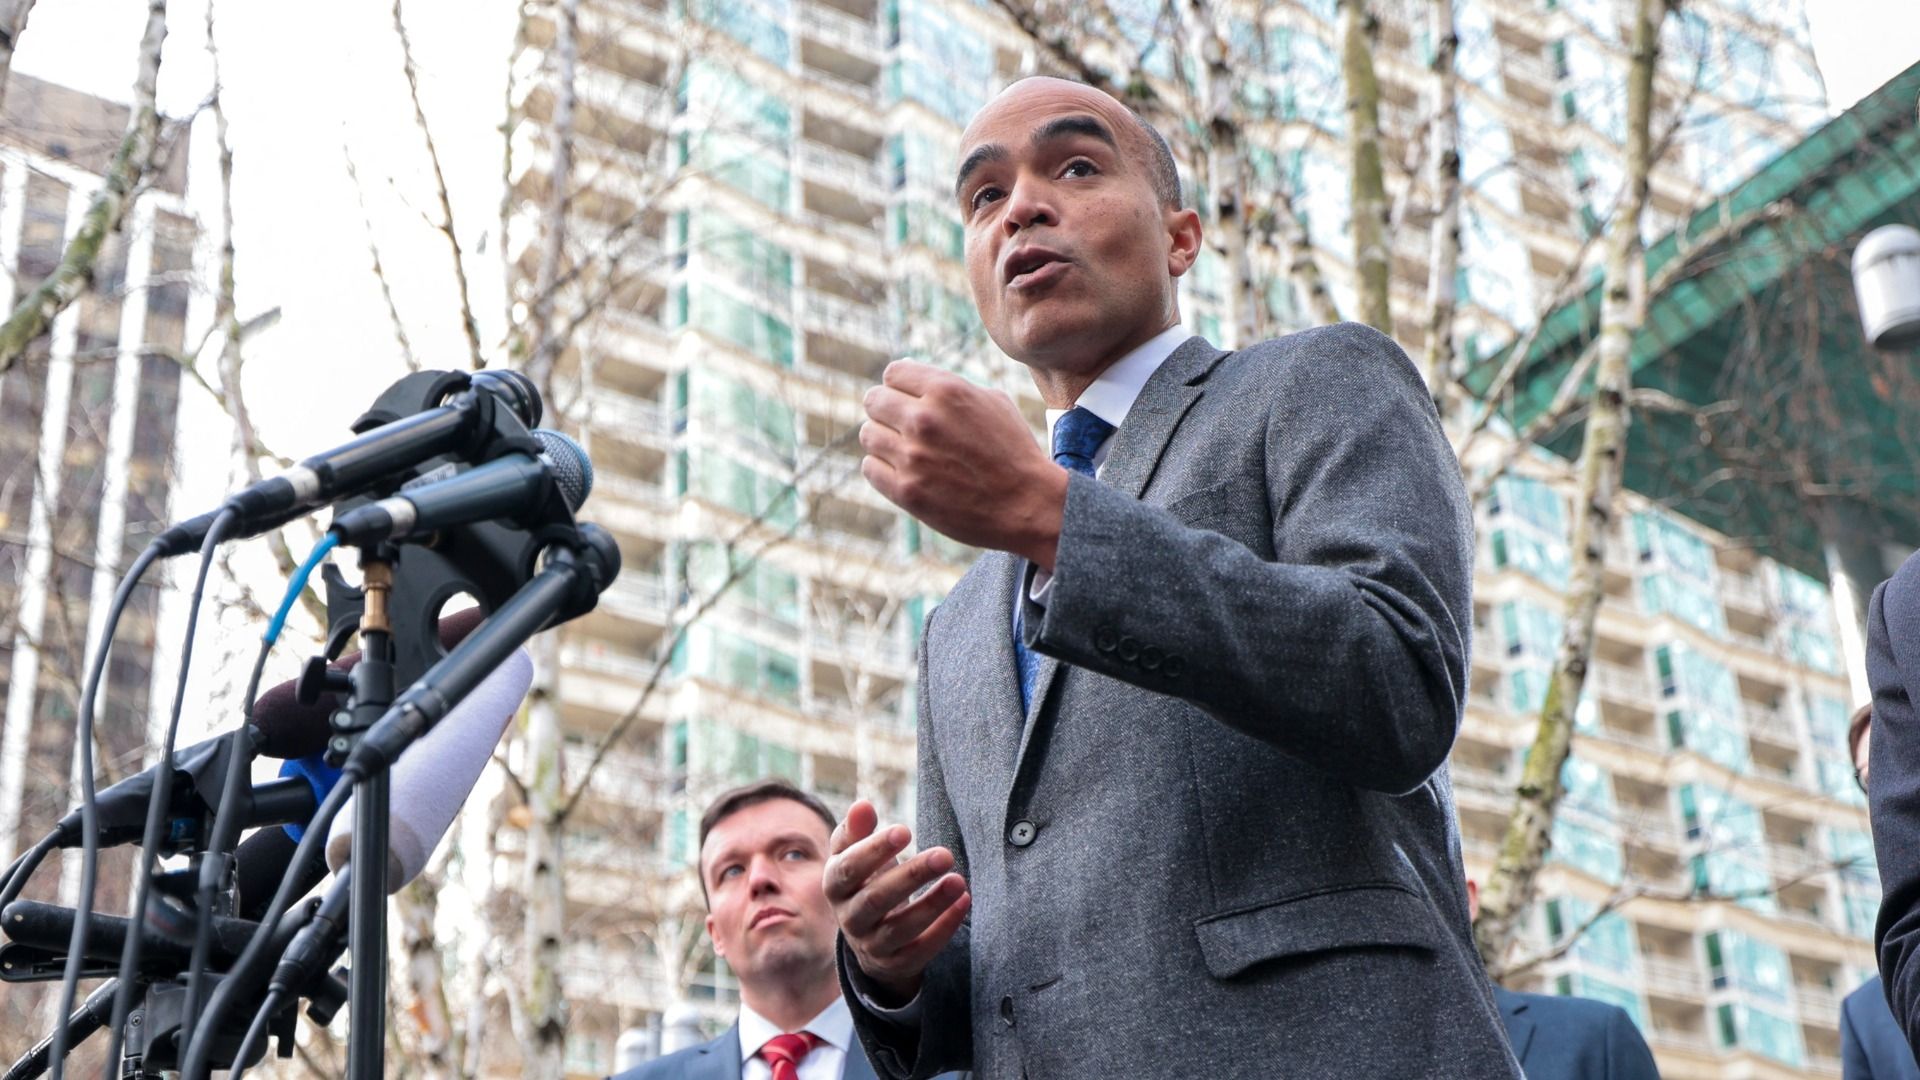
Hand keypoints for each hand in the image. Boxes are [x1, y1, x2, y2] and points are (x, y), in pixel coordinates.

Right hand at [824, 799, 970, 1005]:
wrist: (869, 937)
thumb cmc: (865, 881)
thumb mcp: (854, 855)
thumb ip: (856, 831)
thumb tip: (862, 806)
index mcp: (835, 886)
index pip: (849, 869)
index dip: (874, 851)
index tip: (905, 830)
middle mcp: (849, 919)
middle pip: (876, 899)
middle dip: (911, 877)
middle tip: (944, 854)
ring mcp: (872, 945)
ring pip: (900, 929)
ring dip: (932, 905)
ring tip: (958, 880)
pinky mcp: (897, 963)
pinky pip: (921, 950)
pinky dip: (944, 928)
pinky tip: (964, 902)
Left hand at [861, 361, 1068, 570]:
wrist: (1028, 504)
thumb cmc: (1013, 450)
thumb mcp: (992, 401)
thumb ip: (950, 385)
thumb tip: (909, 374)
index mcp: (946, 391)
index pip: (892, 373)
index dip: (900, 385)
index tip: (907, 398)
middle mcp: (924, 419)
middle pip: (873, 400)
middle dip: (887, 410)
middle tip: (902, 425)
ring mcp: (912, 457)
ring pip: (868, 434)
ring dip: (884, 439)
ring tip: (906, 450)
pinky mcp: (906, 490)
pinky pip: (870, 467)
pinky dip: (883, 468)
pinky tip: (905, 471)